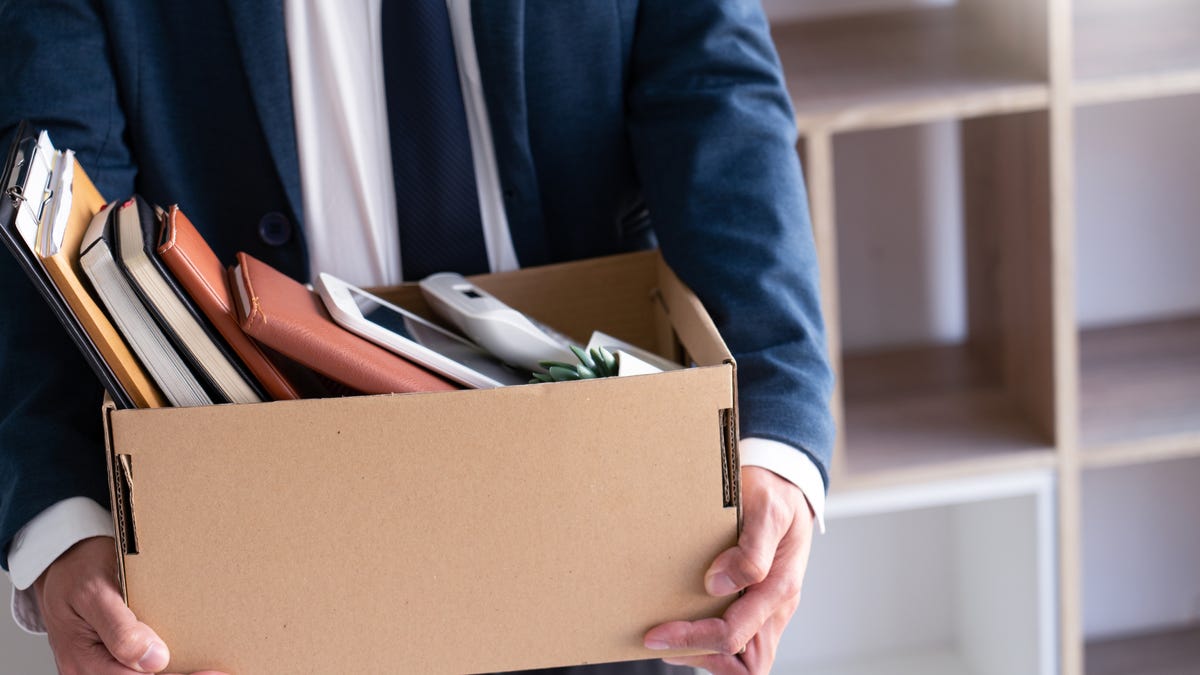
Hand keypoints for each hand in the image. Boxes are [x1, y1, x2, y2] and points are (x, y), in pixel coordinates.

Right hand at [33, 536, 228, 674]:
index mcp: (84, 660)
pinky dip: (169, 665)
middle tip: (218, 671)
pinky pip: (139, 668)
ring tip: (212, 669)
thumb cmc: (78, 573)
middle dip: (183, 674)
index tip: (210, 672)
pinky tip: (192, 661)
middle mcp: (90, 671)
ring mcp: (102, 668)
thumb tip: (154, 660)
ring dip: (178, 670)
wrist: (62, 566)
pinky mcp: (113, 661)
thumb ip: (120, 629)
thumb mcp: (94, 593)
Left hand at [643, 467, 813, 673]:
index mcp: (779, 586)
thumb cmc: (776, 492)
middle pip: (748, 663)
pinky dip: (710, 639)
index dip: (694, 640)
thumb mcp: (767, 508)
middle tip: (663, 642)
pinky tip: (685, 623)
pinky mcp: (756, 600)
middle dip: (703, 656)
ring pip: (744, 656)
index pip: (736, 634)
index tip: (658, 634)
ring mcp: (767, 604)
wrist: (785, 482)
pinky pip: (739, 635)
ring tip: (670, 638)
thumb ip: (751, 549)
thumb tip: (719, 583)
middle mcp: (775, 603)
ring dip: (707, 652)